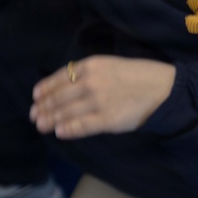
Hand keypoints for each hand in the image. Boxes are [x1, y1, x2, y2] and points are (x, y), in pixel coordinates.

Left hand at [29, 56, 174, 139]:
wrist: (164, 88)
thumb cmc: (137, 75)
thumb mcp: (108, 65)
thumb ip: (87, 73)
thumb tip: (66, 86)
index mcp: (90, 65)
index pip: (59, 78)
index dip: (45, 89)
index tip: (35, 97)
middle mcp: (90, 82)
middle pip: (59, 97)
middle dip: (43, 107)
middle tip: (33, 115)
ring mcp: (98, 101)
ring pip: (66, 112)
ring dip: (50, 119)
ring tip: (40, 125)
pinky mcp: (107, 120)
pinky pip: (82, 126)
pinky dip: (68, 129)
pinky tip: (59, 132)